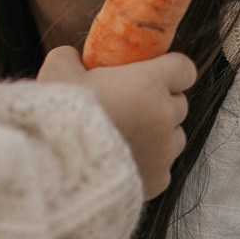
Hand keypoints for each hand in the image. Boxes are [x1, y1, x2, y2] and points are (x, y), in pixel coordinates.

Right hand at [38, 45, 194, 198]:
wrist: (55, 168)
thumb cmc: (60, 115)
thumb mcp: (58, 72)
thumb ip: (71, 57)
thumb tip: (73, 57)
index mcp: (149, 84)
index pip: (184, 69)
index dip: (169, 69)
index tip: (152, 72)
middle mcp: (164, 117)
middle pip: (179, 104)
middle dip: (160, 102)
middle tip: (130, 105)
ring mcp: (164, 152)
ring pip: (174, 138)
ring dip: (157, 134)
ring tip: (126, 137)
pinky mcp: (158, 181)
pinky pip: (161, 168)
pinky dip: (148, 164)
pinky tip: (122, 162)